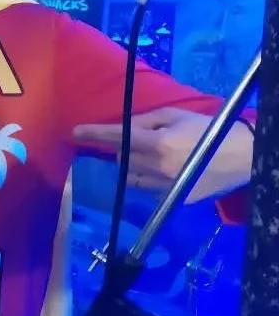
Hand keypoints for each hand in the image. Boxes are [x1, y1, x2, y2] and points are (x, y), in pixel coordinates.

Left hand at [72, 107, 253, 202]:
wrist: (240, 157)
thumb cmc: (206, 129)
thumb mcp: (174, 115)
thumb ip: (144, 121)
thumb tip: (121, 128)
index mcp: (157, 143)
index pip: (117, 137)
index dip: (95, 134)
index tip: (75, 132)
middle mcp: (157, 168)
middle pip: (121, 159)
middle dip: (122, 149)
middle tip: (138, 142)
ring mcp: (163, 187)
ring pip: (129, 177)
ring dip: (131, 165)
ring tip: (149, 156)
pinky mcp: (171, 200)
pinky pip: (146, 188)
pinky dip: (146, 178)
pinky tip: (162, 170)